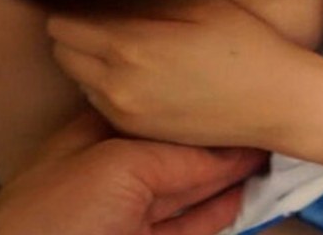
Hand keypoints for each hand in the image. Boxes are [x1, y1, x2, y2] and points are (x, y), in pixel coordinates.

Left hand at [0, 110, 265, 234]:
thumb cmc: (56, 214)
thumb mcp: (116, 166)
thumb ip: (171, 156)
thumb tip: (223, 149)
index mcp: (98, 135)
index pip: (157, 112)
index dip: (196, 108)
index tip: (236, 100)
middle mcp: (115, 169)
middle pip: (177, 150)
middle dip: (218, 140)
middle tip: (262, 125)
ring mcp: (129, 211)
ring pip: (188, 188)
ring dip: (227, 176)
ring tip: (266, 155)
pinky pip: (189, 224)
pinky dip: (218, 211)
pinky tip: (243, 197)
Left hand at [48, 0, 306, 148]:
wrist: (277, 103)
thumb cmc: (244, 42)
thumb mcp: (197, 1)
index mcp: (131, 45)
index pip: (64, 18)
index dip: (78, 1)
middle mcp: (118, 84)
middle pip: (61, 48)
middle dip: (76, 27)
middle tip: (109, 13)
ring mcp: (124, 112)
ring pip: (75, 74)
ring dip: (87, 54)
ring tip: (126, 40)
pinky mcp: (134, 129)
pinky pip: (95, 98)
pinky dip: (103, 80)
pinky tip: (138, 67)